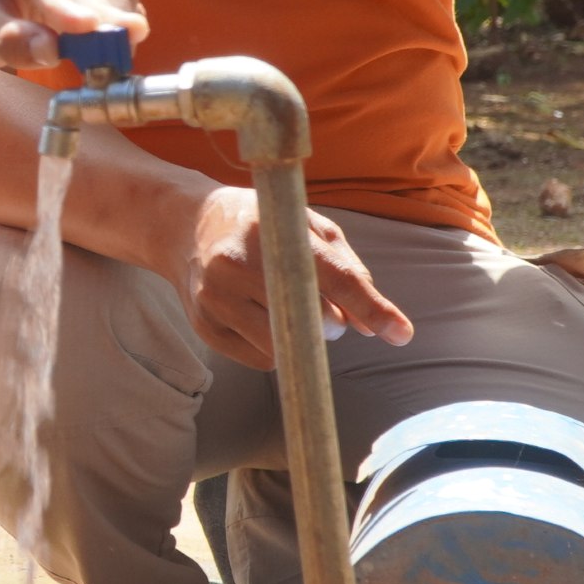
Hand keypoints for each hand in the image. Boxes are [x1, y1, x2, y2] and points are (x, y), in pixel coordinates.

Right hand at [170, 187, 411, 369]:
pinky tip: (258, 318)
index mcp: (269, 230)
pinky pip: (259, 360)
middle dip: (332, 323)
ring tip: (286, 310)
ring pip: (284, 346)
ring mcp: (215, 298)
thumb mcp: (305, 226)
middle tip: (320, 309)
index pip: (334, 277)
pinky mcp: (203, 326)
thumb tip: (370, 325)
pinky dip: (274, 348)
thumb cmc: (258, 224)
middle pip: (313, 319)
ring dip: (301, 340)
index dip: (371, 307)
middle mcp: (236, 264)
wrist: (183, 225)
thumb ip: (345, 269)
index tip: (401, 333)